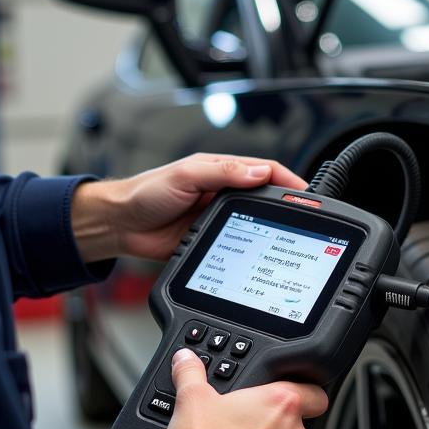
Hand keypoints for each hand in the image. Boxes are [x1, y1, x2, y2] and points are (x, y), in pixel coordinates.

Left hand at [71, 154, 306, 262]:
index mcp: (222, 171)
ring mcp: (218, 218)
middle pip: (266, 198)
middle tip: (307, 221)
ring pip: (256, 222)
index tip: (306, 195)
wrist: (121, 225)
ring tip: (291, 238)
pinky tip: (262, 257)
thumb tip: (258, 173)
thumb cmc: (146, 193)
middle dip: (288, 207)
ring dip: (272, 228)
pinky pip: (239, 244)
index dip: (288, 182)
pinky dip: (253, 249)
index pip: (265, 172)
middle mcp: (223, 193)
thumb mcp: (186, 176)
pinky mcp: (212, 241)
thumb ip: (221, 173)